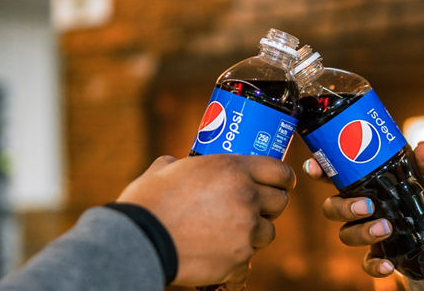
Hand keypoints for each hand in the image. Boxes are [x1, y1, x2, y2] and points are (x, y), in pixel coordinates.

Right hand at [117, 154, 295, 286]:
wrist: (140, 241)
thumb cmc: (148, 202)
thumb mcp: (164, 170)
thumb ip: (179, 165)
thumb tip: (176, 164)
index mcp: (231, 169)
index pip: (279, 170)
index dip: (283, 179)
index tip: (281, 184)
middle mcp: (245, 196)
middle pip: (280, 202)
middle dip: (269, 206)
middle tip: (254, 208)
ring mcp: (245, 230)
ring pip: (267, 232)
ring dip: (254, 233)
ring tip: (231, 233)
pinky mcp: (238, 258)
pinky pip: (248, 259)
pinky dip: (236, 258)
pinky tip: (217, 253)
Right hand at [305, 141, 423, 277]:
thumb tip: (423, 148)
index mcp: (366, 180)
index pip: (334, 173)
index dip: (319, 170)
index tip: (314, 168)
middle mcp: (361, 204)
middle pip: (332, 207)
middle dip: (343, 207)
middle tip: (367, 206)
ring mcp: (369, 229)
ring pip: (346, 234)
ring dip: (361, 232)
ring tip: (386, 228)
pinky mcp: (383, 252)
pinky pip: (368, 263)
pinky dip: (375, 265)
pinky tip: (388, 264)